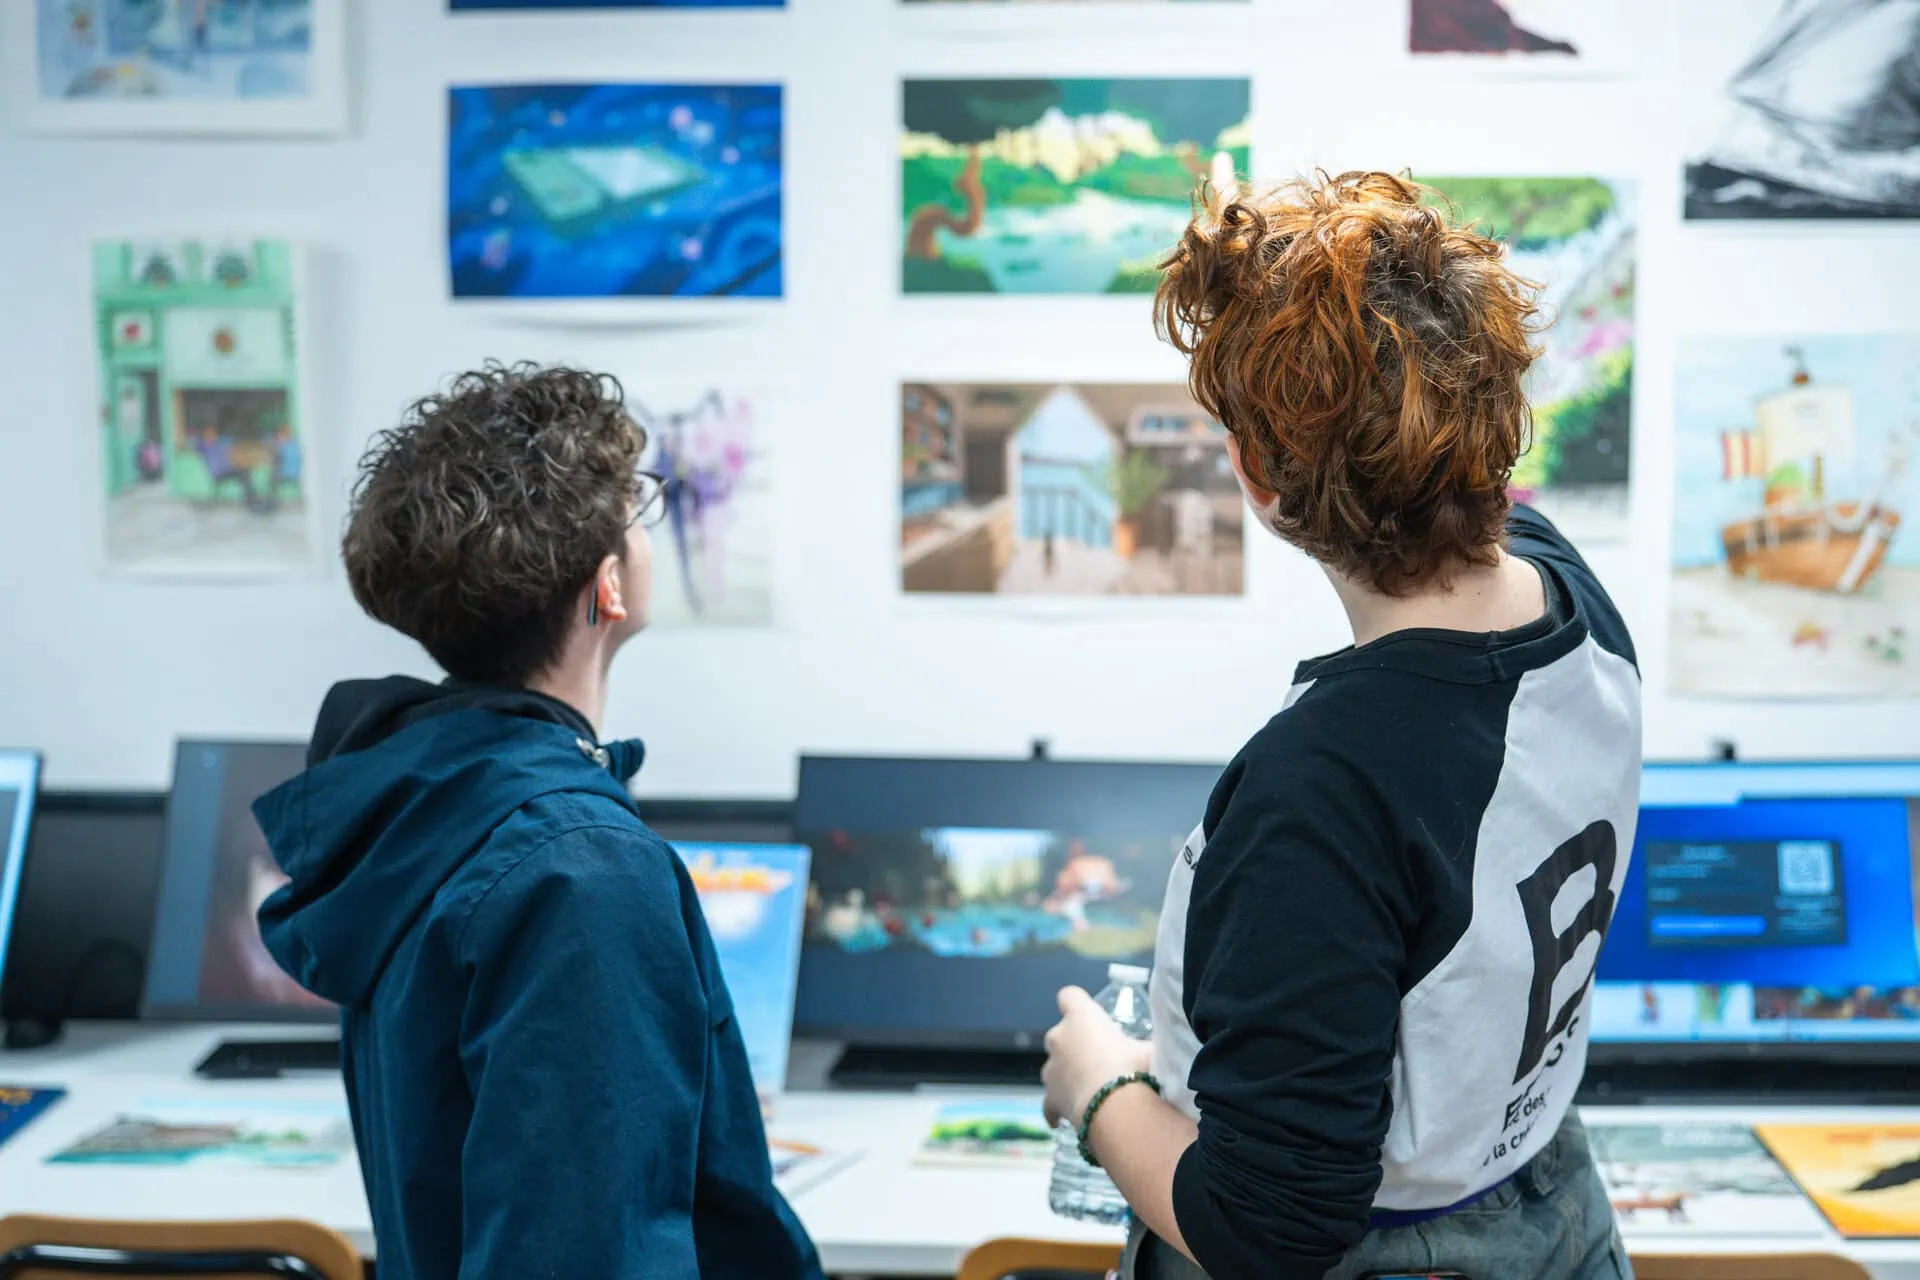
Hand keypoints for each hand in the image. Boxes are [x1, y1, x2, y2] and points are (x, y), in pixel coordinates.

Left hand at [1042, 986, 1151, 1129]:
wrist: (1115, 1108)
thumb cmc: (1135, 1068)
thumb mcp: (1149, 1049)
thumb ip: (1148, 1045)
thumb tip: (1165, 1048)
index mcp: (1082, 1017)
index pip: (1069, 996)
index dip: (1077, 1003)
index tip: (1088, 1015)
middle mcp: (1060, 1038)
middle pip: (1060, 1034)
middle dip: (1074, 1044)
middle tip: (1099, 1058)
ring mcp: (1052, 1069)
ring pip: (1054, 1067)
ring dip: (1067, 1074)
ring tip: (1090, 1090)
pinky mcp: (1051, 1098)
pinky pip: (1049, 1104)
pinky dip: (1056, 1109)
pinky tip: (1063, 1120)